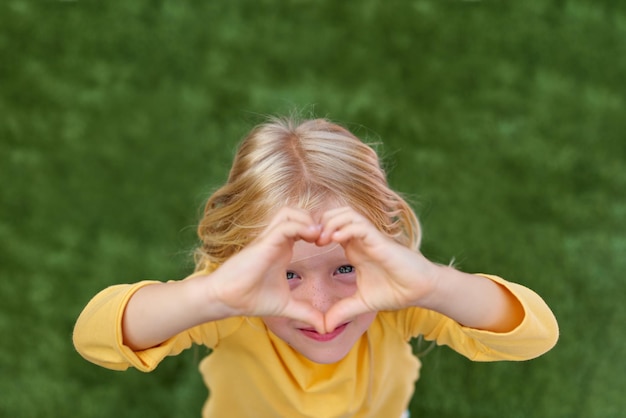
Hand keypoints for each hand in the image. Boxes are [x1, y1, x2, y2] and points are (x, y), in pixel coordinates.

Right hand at [207, 207, 325, 332]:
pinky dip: (301, 226)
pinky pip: (285, 225)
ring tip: (321, 237)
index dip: (321, 231)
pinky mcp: (264, 242)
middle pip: (299, 213)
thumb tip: (324, 327)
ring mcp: (269, 238)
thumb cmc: (251, 298)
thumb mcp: (286, 306)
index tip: (333, 246)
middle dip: (317, 221)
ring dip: (309, 220)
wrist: (226, 299)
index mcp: (283, 248)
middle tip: (329, 238)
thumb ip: (306, 313)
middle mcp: (276, 239)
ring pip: (291, 212)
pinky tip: (313, 238)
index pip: (304, 226)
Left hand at [317, 207, 438, 330]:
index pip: (330, 228)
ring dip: (330, 222)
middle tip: (309, 240)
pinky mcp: (379, 240)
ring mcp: (370, 237)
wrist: (420, 290)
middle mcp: (360, 238)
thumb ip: (342, 311)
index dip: (315, 233)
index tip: (304, 247)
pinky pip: (359, 225)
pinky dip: (344, 228)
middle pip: (334, 214)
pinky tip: (334, 239)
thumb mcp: (361, 303)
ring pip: (346, 214)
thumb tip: (324, 327)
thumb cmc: (395, 290)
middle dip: (318, 223)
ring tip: (320, 239)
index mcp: (353, 247)